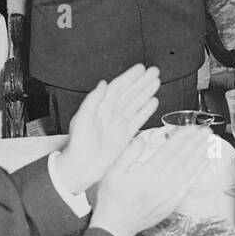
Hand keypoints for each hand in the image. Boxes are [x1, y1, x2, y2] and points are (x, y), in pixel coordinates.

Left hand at [58, 65, 159, 193]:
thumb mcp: (81, 119)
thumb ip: (93, 100)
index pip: (118, 87)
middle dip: (142, 82)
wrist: (81, 168)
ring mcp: (118, 124)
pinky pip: (138, 119)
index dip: (130, 77)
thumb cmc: (77, 145)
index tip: (141, 68)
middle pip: (130, 93)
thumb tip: (102, 83)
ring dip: (146, 92)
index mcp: (101, 106)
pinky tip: (154, 102)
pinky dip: (146, 110)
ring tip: (157, 82)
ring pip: (136, 104)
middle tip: (155, 71)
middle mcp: (111, 113)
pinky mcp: (124, 136)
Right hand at [89, 127, 209, 235]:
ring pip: (189, 171)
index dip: (182, 138)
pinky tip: (204, 164)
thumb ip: (127, 154)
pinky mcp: (172, 204)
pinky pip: (189, 185)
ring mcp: (168, 195)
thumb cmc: (111, 200)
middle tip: (206, 130)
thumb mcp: (112, 173)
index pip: (170, 151)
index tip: (192, 127)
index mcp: (147, 174)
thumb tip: (142, 138)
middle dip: (195, 142)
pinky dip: (198, 173)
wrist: (116, 227)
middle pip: (182, 158)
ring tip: (209, 142)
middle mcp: (161, 183)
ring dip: (200, 155)